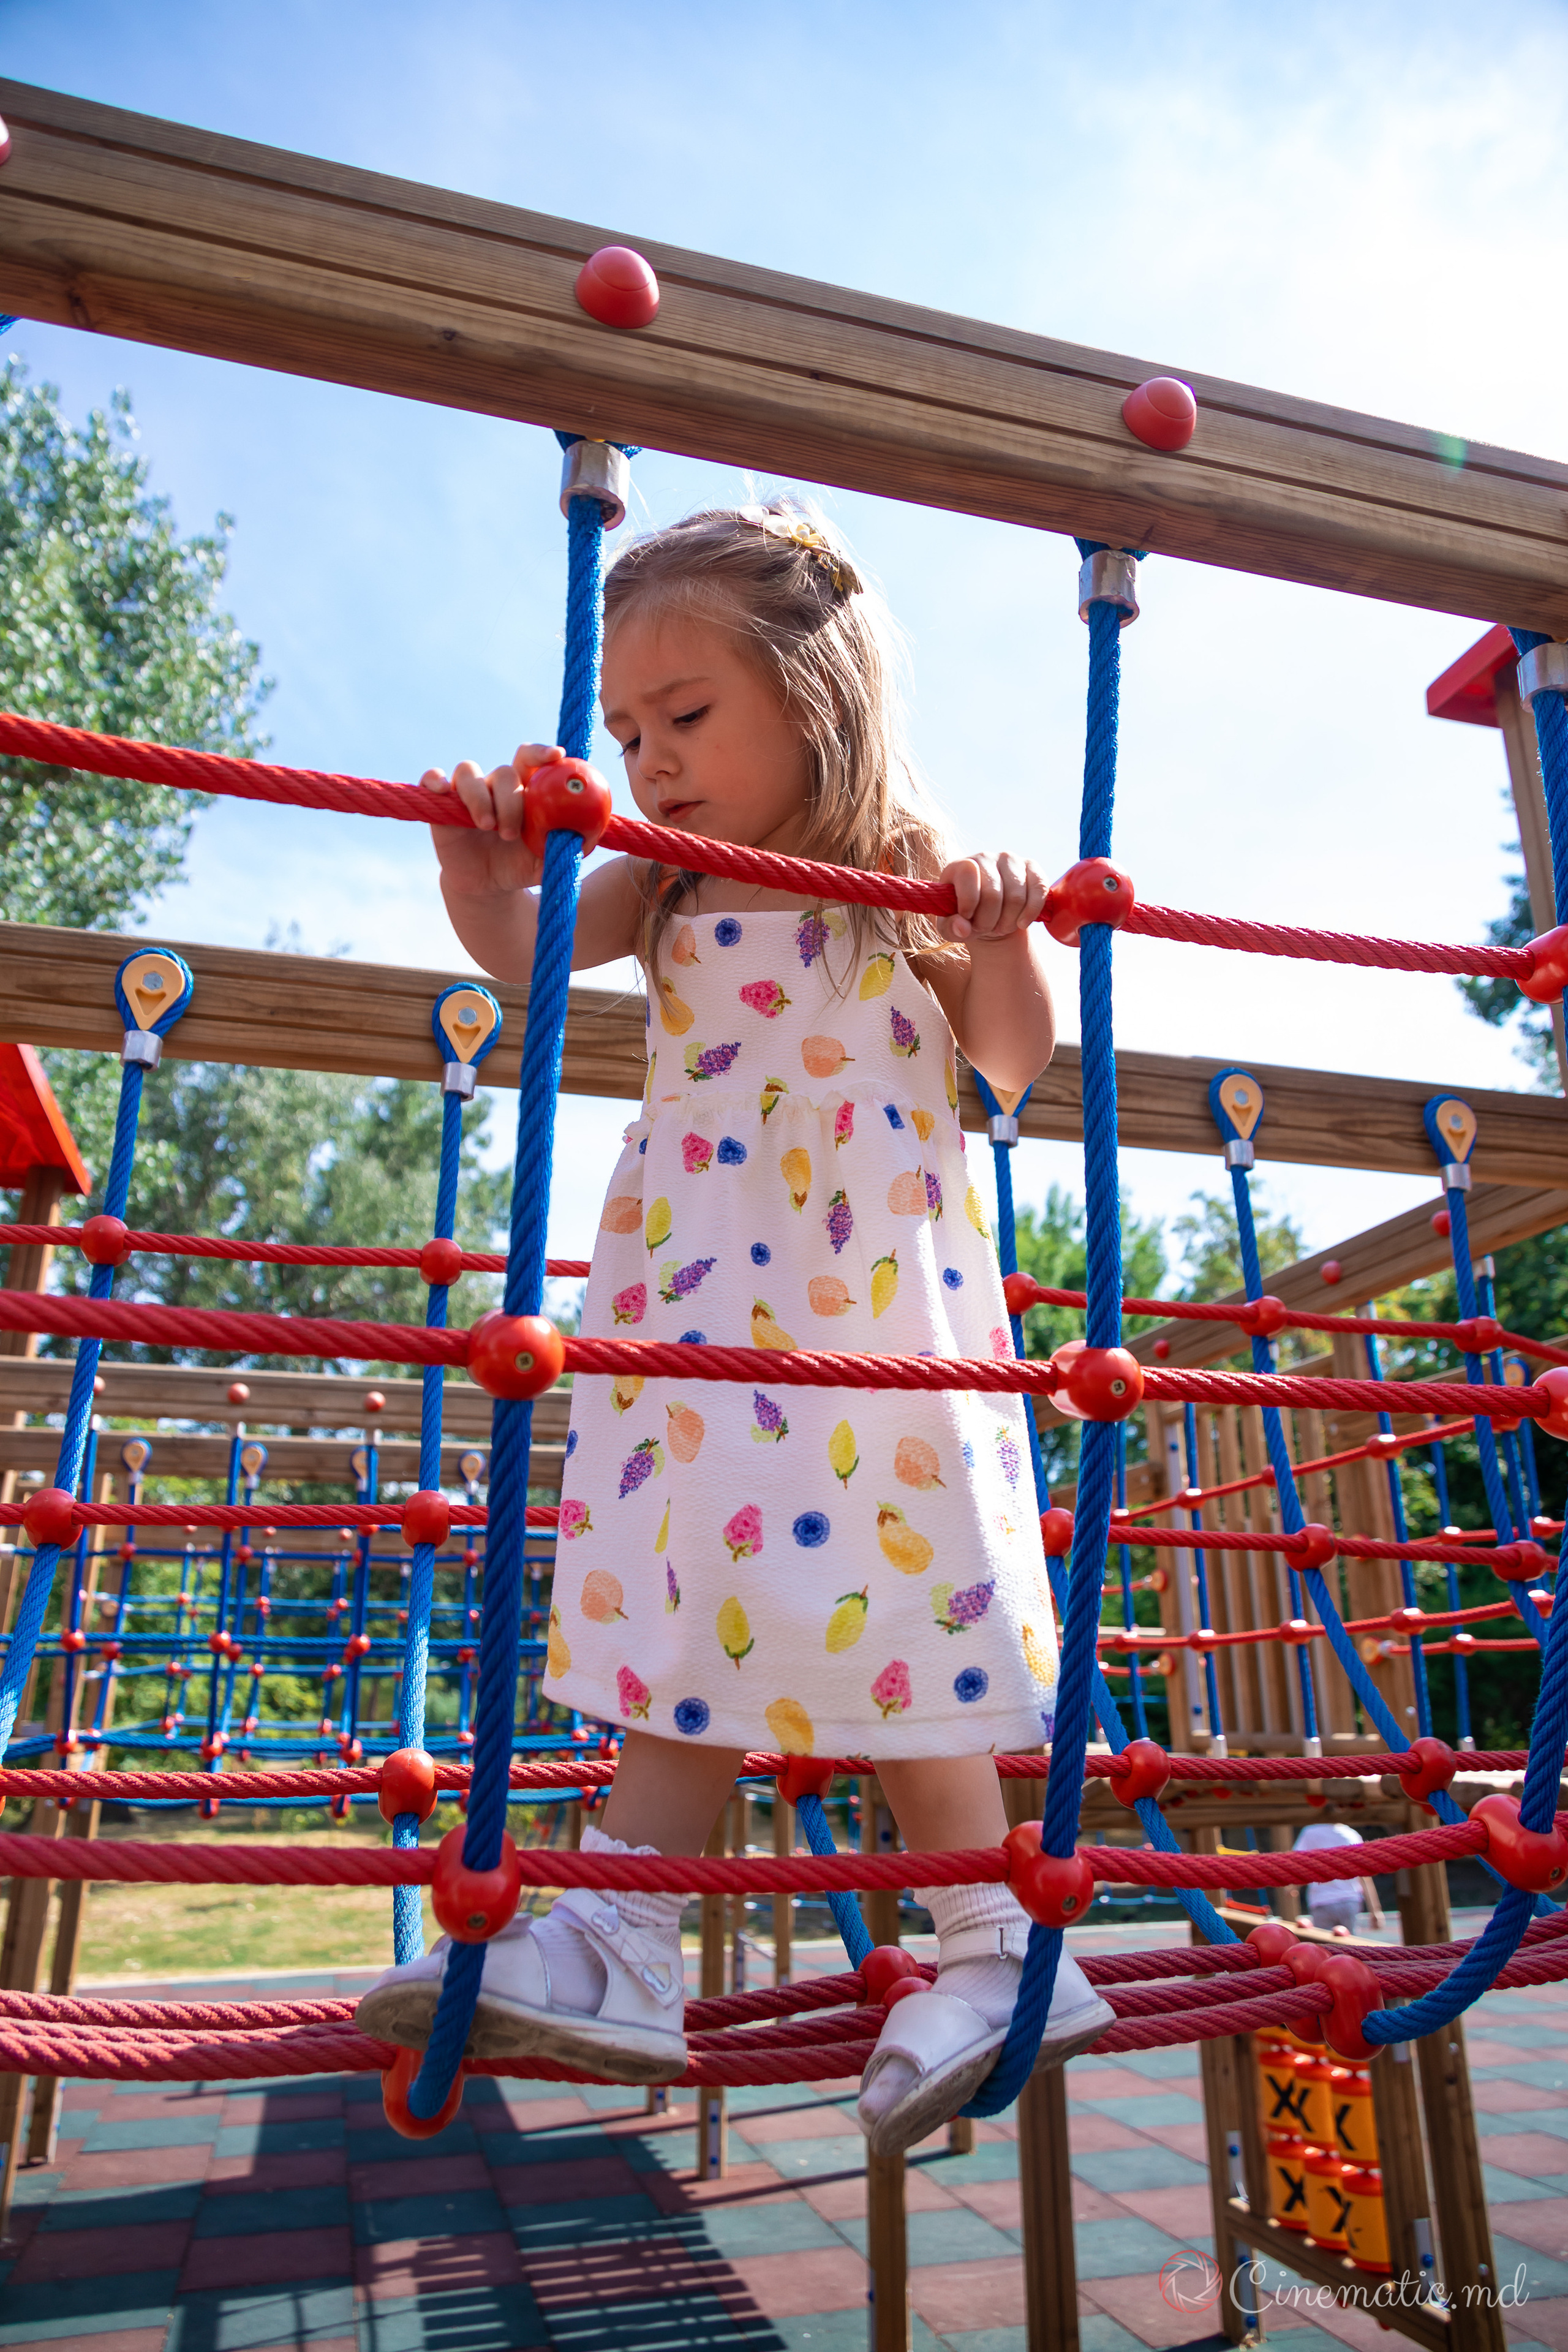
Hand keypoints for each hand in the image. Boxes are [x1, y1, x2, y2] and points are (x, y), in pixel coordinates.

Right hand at [425, 742, 560, 898]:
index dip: (542, 753)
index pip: (531, 758)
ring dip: (480, 799)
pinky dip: (435, 781)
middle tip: (512, 833)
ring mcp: (467, 792)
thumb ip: (566, 847)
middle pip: (503, 772)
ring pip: (469, 773)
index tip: (557, 756)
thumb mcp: (547, 861)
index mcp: (524, 789)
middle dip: (510, 801)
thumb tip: (587, 837)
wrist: (488, 886)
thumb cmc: (521, 864)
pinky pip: (434, 780)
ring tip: (489, 828)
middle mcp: (496, 785)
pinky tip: (442, 792)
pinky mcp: (441, 804)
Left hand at [938, 852, 1046, 944]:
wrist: (992, 916)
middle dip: (988, 921)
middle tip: (986, 929)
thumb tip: (962, 927)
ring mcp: (1010, 859)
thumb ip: (950, 928)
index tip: (967, 918)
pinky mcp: (1032, 867)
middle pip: (993, 894)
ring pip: (1016, 897)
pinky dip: (1031, 912)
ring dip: (1009, 921)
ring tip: (1001, 926)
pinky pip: (1038, 889)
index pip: (967, 873)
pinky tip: (1022, 923)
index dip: (968, 902)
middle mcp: (985, 857)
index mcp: (960, 866)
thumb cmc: (968, 920)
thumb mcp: (951, 928)